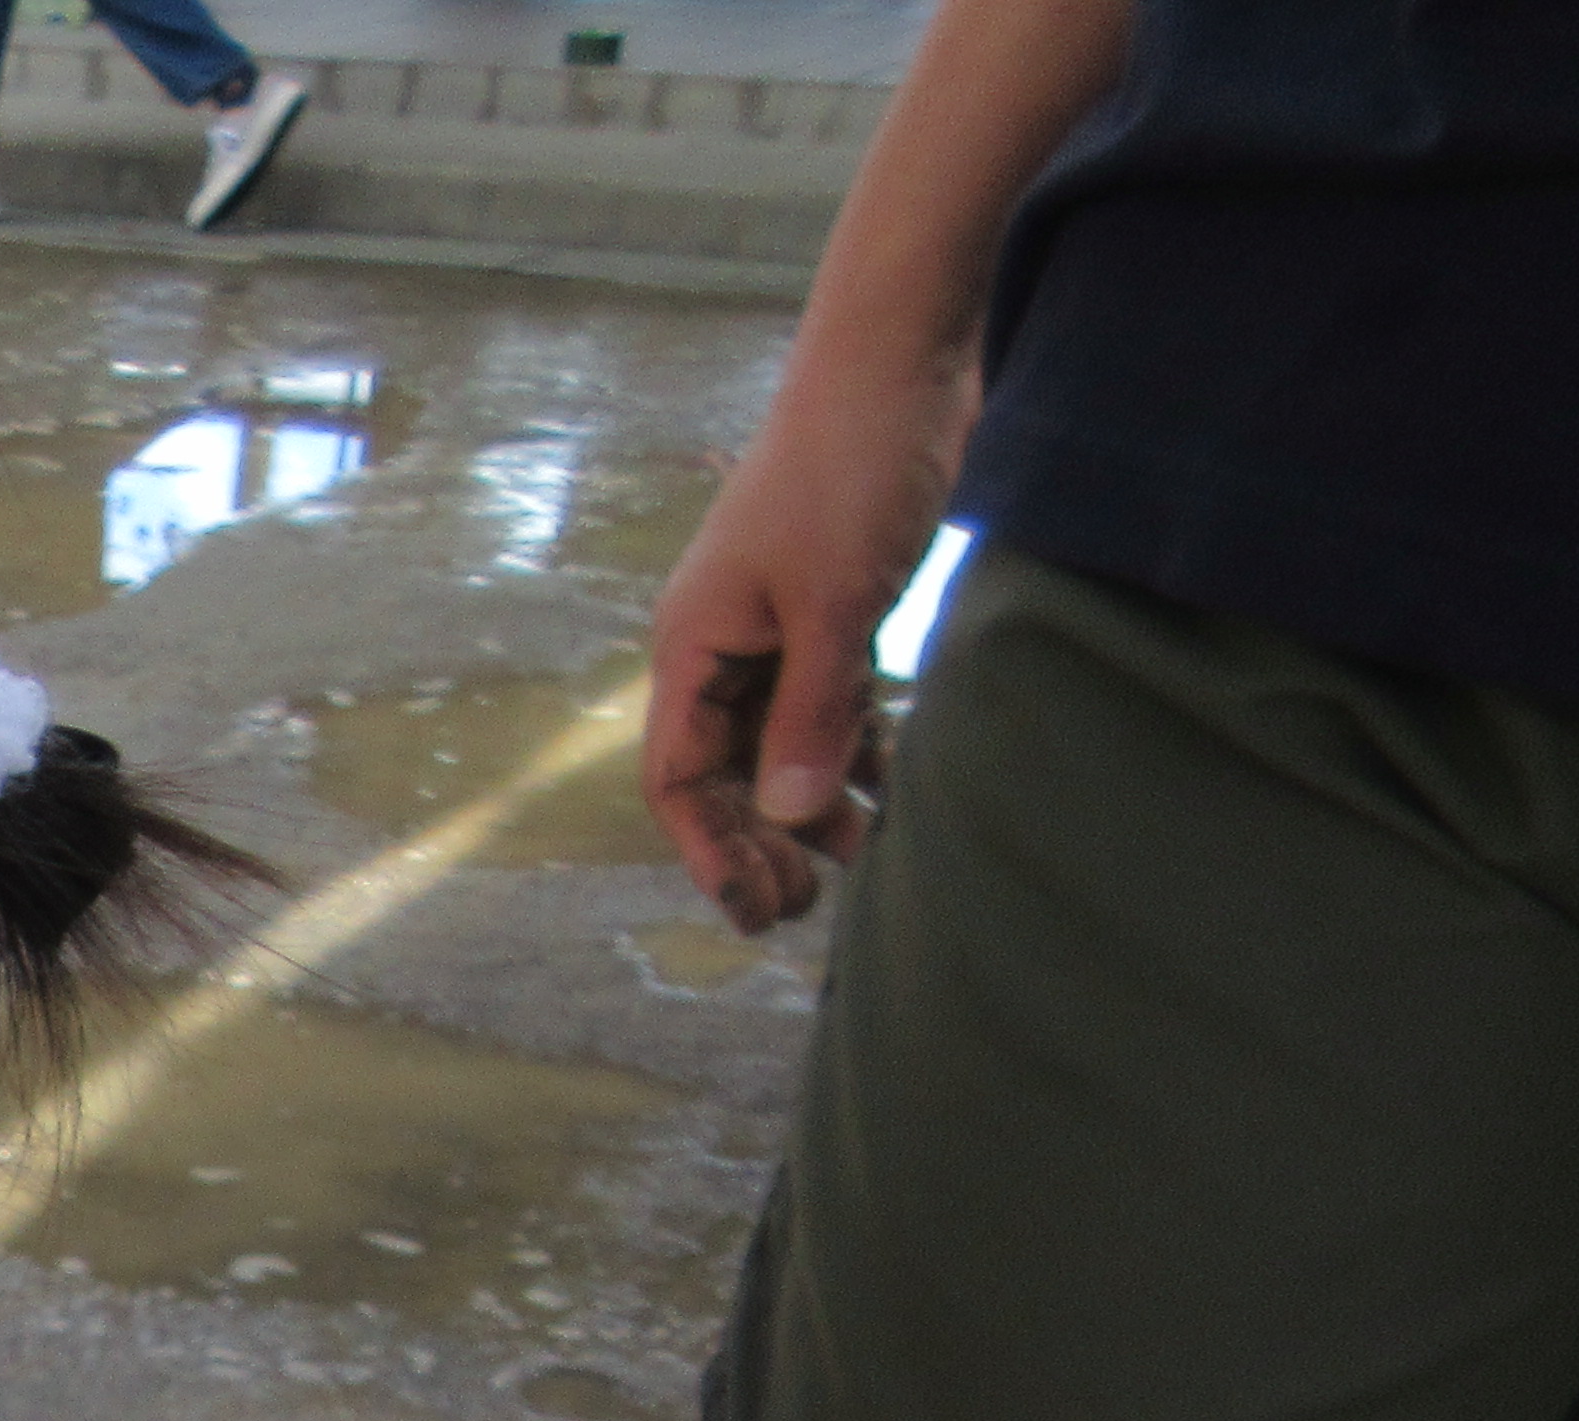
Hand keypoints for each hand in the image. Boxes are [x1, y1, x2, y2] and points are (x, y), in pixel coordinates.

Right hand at [641, 353, 959, 928]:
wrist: (898, 354)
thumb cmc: (850, 467)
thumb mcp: (834, 604)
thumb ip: (813, 714)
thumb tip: (793, 817)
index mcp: (695, 646)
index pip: (679, 778)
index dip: (712, 850)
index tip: (759, 910)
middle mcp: (724, 644)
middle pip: (725, 770)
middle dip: (761, 840)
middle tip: (811, 903)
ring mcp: (777, 622)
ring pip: (780, 738)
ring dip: (814, 800)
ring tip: (864, 855)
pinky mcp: (833, 600)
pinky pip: (827, 697)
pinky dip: (854, 743)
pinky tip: (890, 781)